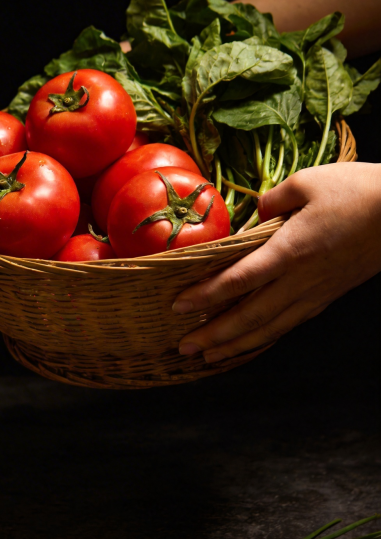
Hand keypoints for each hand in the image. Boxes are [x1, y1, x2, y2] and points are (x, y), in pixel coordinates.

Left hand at [172, 162, 380, 362]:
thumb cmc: (361, 191)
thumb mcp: (309, 181)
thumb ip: (272, 200)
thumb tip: (252, 216)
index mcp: (290, 251)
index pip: (238, 280)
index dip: (206, 295)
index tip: (178, 306)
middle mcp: (300, 280)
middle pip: (249, 316)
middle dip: (214, 335)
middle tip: (184, 347)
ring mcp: (315, 292)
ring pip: (269, 328)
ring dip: (235, 345)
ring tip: (208, 357)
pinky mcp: (327, 296)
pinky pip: (288, 324)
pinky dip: (264, 338)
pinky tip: (248, 344)